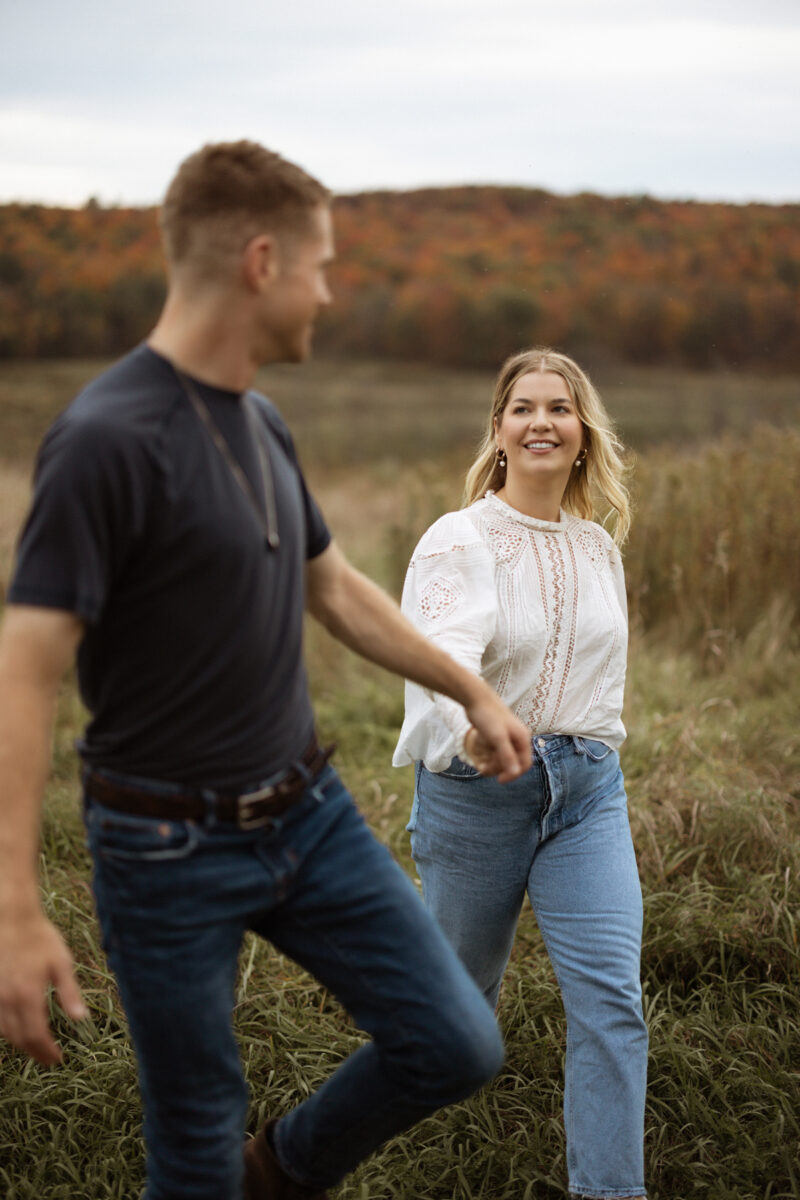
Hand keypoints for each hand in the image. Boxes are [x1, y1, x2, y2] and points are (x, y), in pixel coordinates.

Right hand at [0, 909, 87, 1064]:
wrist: (13, 920)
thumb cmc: (41, 938)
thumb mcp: (62, 962)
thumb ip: (70, 992)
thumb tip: (81, 1018)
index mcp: (28, 996)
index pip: (36, 1036)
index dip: (46, 1051)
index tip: (57, 1058)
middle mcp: (8, 1001)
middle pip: (19, 1039)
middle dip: (35, 1052)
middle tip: (49, 1058)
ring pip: (5, 1032)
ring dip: (21, 1043)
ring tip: (36, 1045)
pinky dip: (7, 1030)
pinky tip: (18, 1028)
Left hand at [463, 689, 531, 782]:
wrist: (475, 697)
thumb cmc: (487, 715)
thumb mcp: (497, 738)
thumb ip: (507, 755)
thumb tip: (515, 772)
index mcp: (522, 738)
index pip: (524, 764)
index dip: (514, 774)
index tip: (499, 780)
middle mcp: (518, 738)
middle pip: (513, 762)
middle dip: (499, 769)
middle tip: (482, 769)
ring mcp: (508, 736)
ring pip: (503, 758)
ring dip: (493, 765)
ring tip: (479, 766)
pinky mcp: (498, 735)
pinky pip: (496, 752)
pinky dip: (489, 757)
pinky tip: (480, 759)